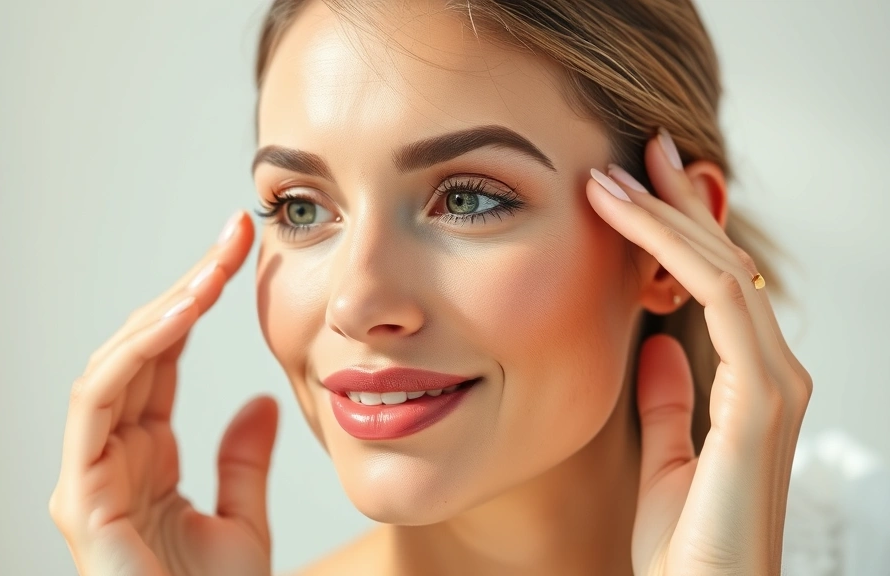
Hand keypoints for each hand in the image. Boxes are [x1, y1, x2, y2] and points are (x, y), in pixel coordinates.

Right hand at [49, 211, 278, 575]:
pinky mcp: (81, 494)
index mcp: (145, 455)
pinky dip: (136, 352)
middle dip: (186, 287)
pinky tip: (183, 315)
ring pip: (115, 363)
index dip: (198, 303)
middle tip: (233, 235)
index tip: (240, 255)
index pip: (165, 360)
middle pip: (140, 350)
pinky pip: (99, 401)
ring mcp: (90, 473)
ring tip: (213, 268)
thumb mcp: (242, 525)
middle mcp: (110, 455)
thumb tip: (260, 405)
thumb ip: (243, 464)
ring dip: (164, 308)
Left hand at [586, 132, 811, 574]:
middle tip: (632, 151)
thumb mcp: (668, 459)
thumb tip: (656, 348)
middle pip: (725, 264)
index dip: (675, 233)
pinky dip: (679, 256)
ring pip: (725, 271)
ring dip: (669, 217)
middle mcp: (773, 374)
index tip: (628, 190)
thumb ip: (670, 403)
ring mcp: (775, 385)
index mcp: (752, 386)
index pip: (714, 288)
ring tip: (615, 176)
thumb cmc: (687, 548)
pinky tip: (633, 228)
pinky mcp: (762, 402)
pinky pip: (723, 304)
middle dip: (675, 203)